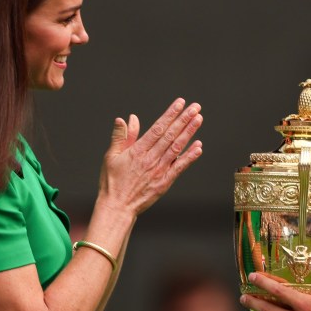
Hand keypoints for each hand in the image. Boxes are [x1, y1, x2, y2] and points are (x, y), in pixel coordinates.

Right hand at [99, 98, 202, 216]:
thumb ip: (122, 136)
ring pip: (177, 148)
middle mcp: (150, 159)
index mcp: (137, 151)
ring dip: (189, 133)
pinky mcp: (164, 182)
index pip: (157, 128)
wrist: (118, 206)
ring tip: (198, 120)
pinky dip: (189, 157)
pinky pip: (179, 168)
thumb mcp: (112, 156)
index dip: (170, 114)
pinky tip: (198, 147)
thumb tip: (127, 118)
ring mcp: (159, 171)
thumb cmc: (112, 181)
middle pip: (170, 135)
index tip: (180, 104)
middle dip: (184, 120)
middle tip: (195, 107)